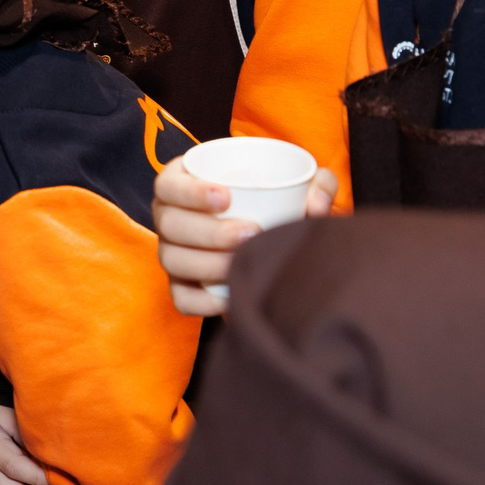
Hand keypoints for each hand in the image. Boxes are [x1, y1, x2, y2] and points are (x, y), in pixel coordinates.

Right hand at [152, 159, 336, 316]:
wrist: (273, 238)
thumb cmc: (275, 200)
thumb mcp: (296, 184)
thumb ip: (316, 185)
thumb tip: (316, 205)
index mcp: (180, 184)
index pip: (168, 185)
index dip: (189, 192)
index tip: (225, 197)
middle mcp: (168, 218)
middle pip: (169, 224)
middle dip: (208, 231)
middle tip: (250, 232)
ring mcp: (171, 253)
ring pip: (172, 261)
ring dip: (206, 264)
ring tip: (241, 262)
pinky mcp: (181, 286)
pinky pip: (181, 298)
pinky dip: (202, 301)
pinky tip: (229, 295)